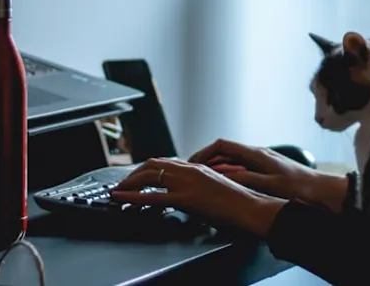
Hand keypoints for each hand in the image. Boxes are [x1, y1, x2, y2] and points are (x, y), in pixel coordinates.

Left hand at [109, 158, 285, 235]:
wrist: (250, 207)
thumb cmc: (238, 202)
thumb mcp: (216, 187)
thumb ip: (200, 186)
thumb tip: (189, 194)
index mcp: (197, 167)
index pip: (165, 162)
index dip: (148, 169)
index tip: (138, 176)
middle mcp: (189, 170)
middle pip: (153, 164)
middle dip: (134, 173)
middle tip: (123, 183)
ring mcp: (187, 183)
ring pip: (150, 176)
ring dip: (130, 183)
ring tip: (118, 190)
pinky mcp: (186, 198)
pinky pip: (153, 196)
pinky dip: (133, 196)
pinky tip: (123, 198)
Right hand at [190, 139, 345, 210]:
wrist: (323, 191)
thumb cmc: (299, 189)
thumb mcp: (269, 184)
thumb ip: (244, 178)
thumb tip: (221, 175)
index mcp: (256, 154)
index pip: (221, 145)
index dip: (203, 153)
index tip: (190, 163)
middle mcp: (257, 153)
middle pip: (224, 151)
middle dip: (206, 160)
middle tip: (191, 173)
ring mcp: (263, 160)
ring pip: (232, 159)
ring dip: (217, 167)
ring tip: (203, 179)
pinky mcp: (267, 169)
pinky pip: (241, 167)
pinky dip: (229, 173)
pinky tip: (225, 184)